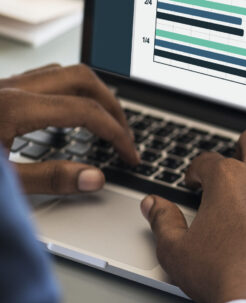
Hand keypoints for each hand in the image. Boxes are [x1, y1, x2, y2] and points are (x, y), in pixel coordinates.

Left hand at [0, 64, 139, 193]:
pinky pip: (42, 80)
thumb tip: (95, 177)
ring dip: (92, 95)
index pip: (85, 111)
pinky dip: (68, 94)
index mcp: (14, 107)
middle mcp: (10, 88)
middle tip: (124, 136)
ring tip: (104, 123)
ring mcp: (2, 85)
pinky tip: (68, 118)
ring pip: (62, 73)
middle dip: (112, 107)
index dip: (116, 134)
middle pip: (82, 79)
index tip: (129, 155)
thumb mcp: (3, 181)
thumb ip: (49, 179)